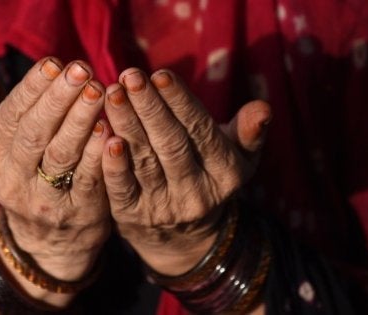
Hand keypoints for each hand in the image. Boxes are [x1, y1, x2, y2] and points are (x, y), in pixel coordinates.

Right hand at [0, 58, 110, 283]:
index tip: (54, 62)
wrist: (46, 242)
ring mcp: (45, 199)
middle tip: (82, 70)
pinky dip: (96, 153)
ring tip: (98, 90)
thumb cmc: (23, 178)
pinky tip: (109, 129)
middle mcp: (12, 179)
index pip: (11, 115)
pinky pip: (87, 180)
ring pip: (61, 154)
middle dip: (58, 98)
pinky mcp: (78, 213)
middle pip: (35, 132)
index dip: (32, 87)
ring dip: (80, 120)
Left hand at [102, 68, 270, 274]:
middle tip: (130, 76)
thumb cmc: (208, 178)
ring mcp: (163, 208)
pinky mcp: (133, 217)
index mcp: (226, 174)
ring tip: (112, 93)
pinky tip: (104, 135)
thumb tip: (263, 109)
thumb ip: (248, 132)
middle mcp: (196, 194)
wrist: (182, 238)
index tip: (160, 74)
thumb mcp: (237, 159)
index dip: (180, 102)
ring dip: (126, 124)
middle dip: (149, 107)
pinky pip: (121, 188)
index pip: (200, 131)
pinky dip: (113, 163)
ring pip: (144, 160)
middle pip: (170, 143)